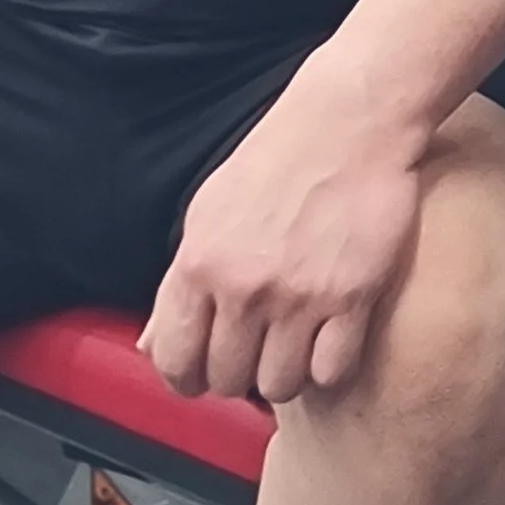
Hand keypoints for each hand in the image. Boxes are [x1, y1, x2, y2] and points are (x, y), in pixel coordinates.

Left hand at [140, 63, 424, 404]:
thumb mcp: (210, 212)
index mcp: (200, 263)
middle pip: (227, 380)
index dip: (187, 378)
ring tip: (294, 341)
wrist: (350, 119)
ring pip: (278, 385)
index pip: (174, 361)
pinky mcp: (352, 297)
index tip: (203, 374)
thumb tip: (152, 345)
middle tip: (256, 346)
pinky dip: (328, 365)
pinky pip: (330, 372)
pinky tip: (328, 338)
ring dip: (285, 371)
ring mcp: (299, 295)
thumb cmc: (278, 159)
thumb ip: (181, 284)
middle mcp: (243, 285)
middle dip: (239, 371)